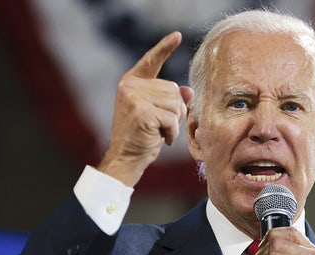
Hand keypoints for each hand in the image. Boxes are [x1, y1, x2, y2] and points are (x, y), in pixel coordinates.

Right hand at [98, 31, 192, 186]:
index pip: (152, 61)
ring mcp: (134, 98)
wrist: (126, 158)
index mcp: (131, 82)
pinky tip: (160, 138)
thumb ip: (171, 99)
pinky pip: (172, 118)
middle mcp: (130, 86)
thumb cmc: (142, 136)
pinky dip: (172, 132)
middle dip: (175, 109)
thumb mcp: (158, 114)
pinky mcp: (141, 112)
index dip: (165, 48)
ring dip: (174, 122)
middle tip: (160, 125)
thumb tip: (188, 91)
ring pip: (175, 103)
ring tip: (159, 131)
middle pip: (174, 88)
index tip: (177, 36)